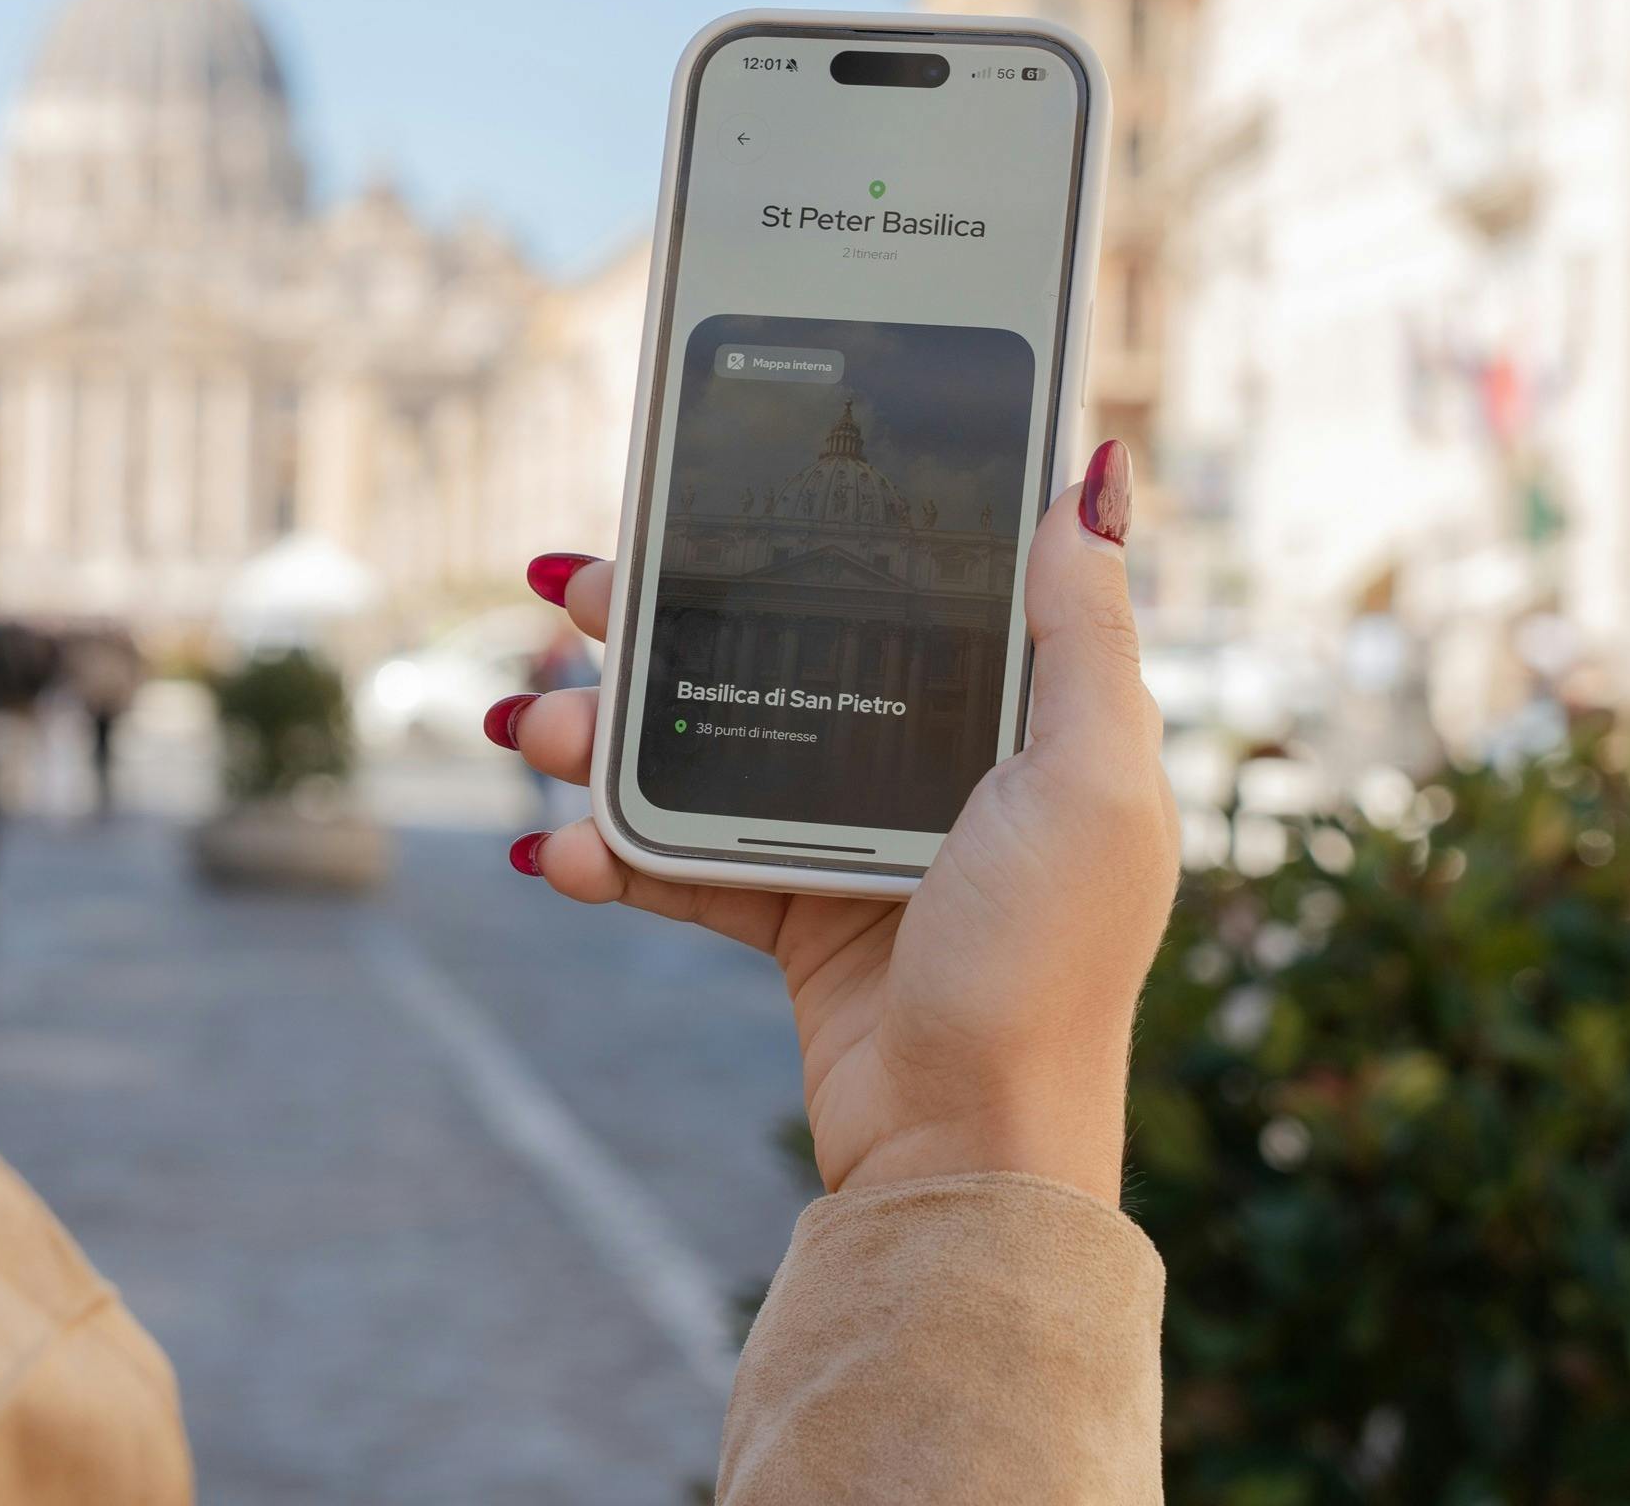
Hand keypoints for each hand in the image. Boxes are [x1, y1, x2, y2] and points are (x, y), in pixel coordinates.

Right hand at [496, 445, 1177, 1203]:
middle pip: (779, 658)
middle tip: (573, 590)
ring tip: (535, 727)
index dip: (810, 534)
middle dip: (661, 625)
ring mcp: (857, 845)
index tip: (715, 491)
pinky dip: (616, 856)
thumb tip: (1094, 481)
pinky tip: (558, 848)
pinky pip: (687, 865)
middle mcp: (933, 772)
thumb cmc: (1049, 966)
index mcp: (1013, 723)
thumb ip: (1082, 634)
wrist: (970, 1149)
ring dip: (608, 738)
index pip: (900, 590)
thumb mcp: (1093, 783)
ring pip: (711, 755)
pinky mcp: (797, 920)